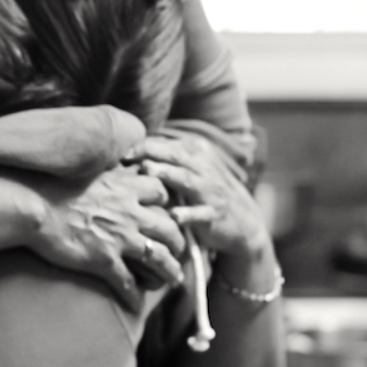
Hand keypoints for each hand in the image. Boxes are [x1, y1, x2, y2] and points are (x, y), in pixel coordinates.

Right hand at [24, 166, 185, 312]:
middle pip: (170, 229)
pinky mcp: (103, 261)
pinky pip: (128, 284)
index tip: (165, 213)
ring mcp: (119, 238)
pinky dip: (135, 296)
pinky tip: (136, 303)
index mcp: (124, 187)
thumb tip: (111, 170)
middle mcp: (128, 212)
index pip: (162, 194)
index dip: (167, 205)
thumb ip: (105, 173)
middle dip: (178, 242)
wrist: (31, 206)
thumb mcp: (86, 171)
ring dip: (170, 272)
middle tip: (177, 251)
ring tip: (172, 279)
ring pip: (159, 259)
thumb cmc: (51, 186)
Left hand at [127, 135, 268, 259]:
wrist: (244, 222)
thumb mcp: (194, 168)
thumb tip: (132, 150)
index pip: (167, 145)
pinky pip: (200, 214)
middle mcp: (205, 168)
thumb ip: (169, 158)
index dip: (143, 147)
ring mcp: (211, 191)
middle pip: (175, 156)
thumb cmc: (207, 192)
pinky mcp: (214, 214)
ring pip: (186, 179)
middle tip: (127, 157)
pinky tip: (173, 216)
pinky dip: (187, 214)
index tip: (122, 153)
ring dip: (166, 174)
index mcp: (198, 152)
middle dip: (150, 154)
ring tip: (147, 171)